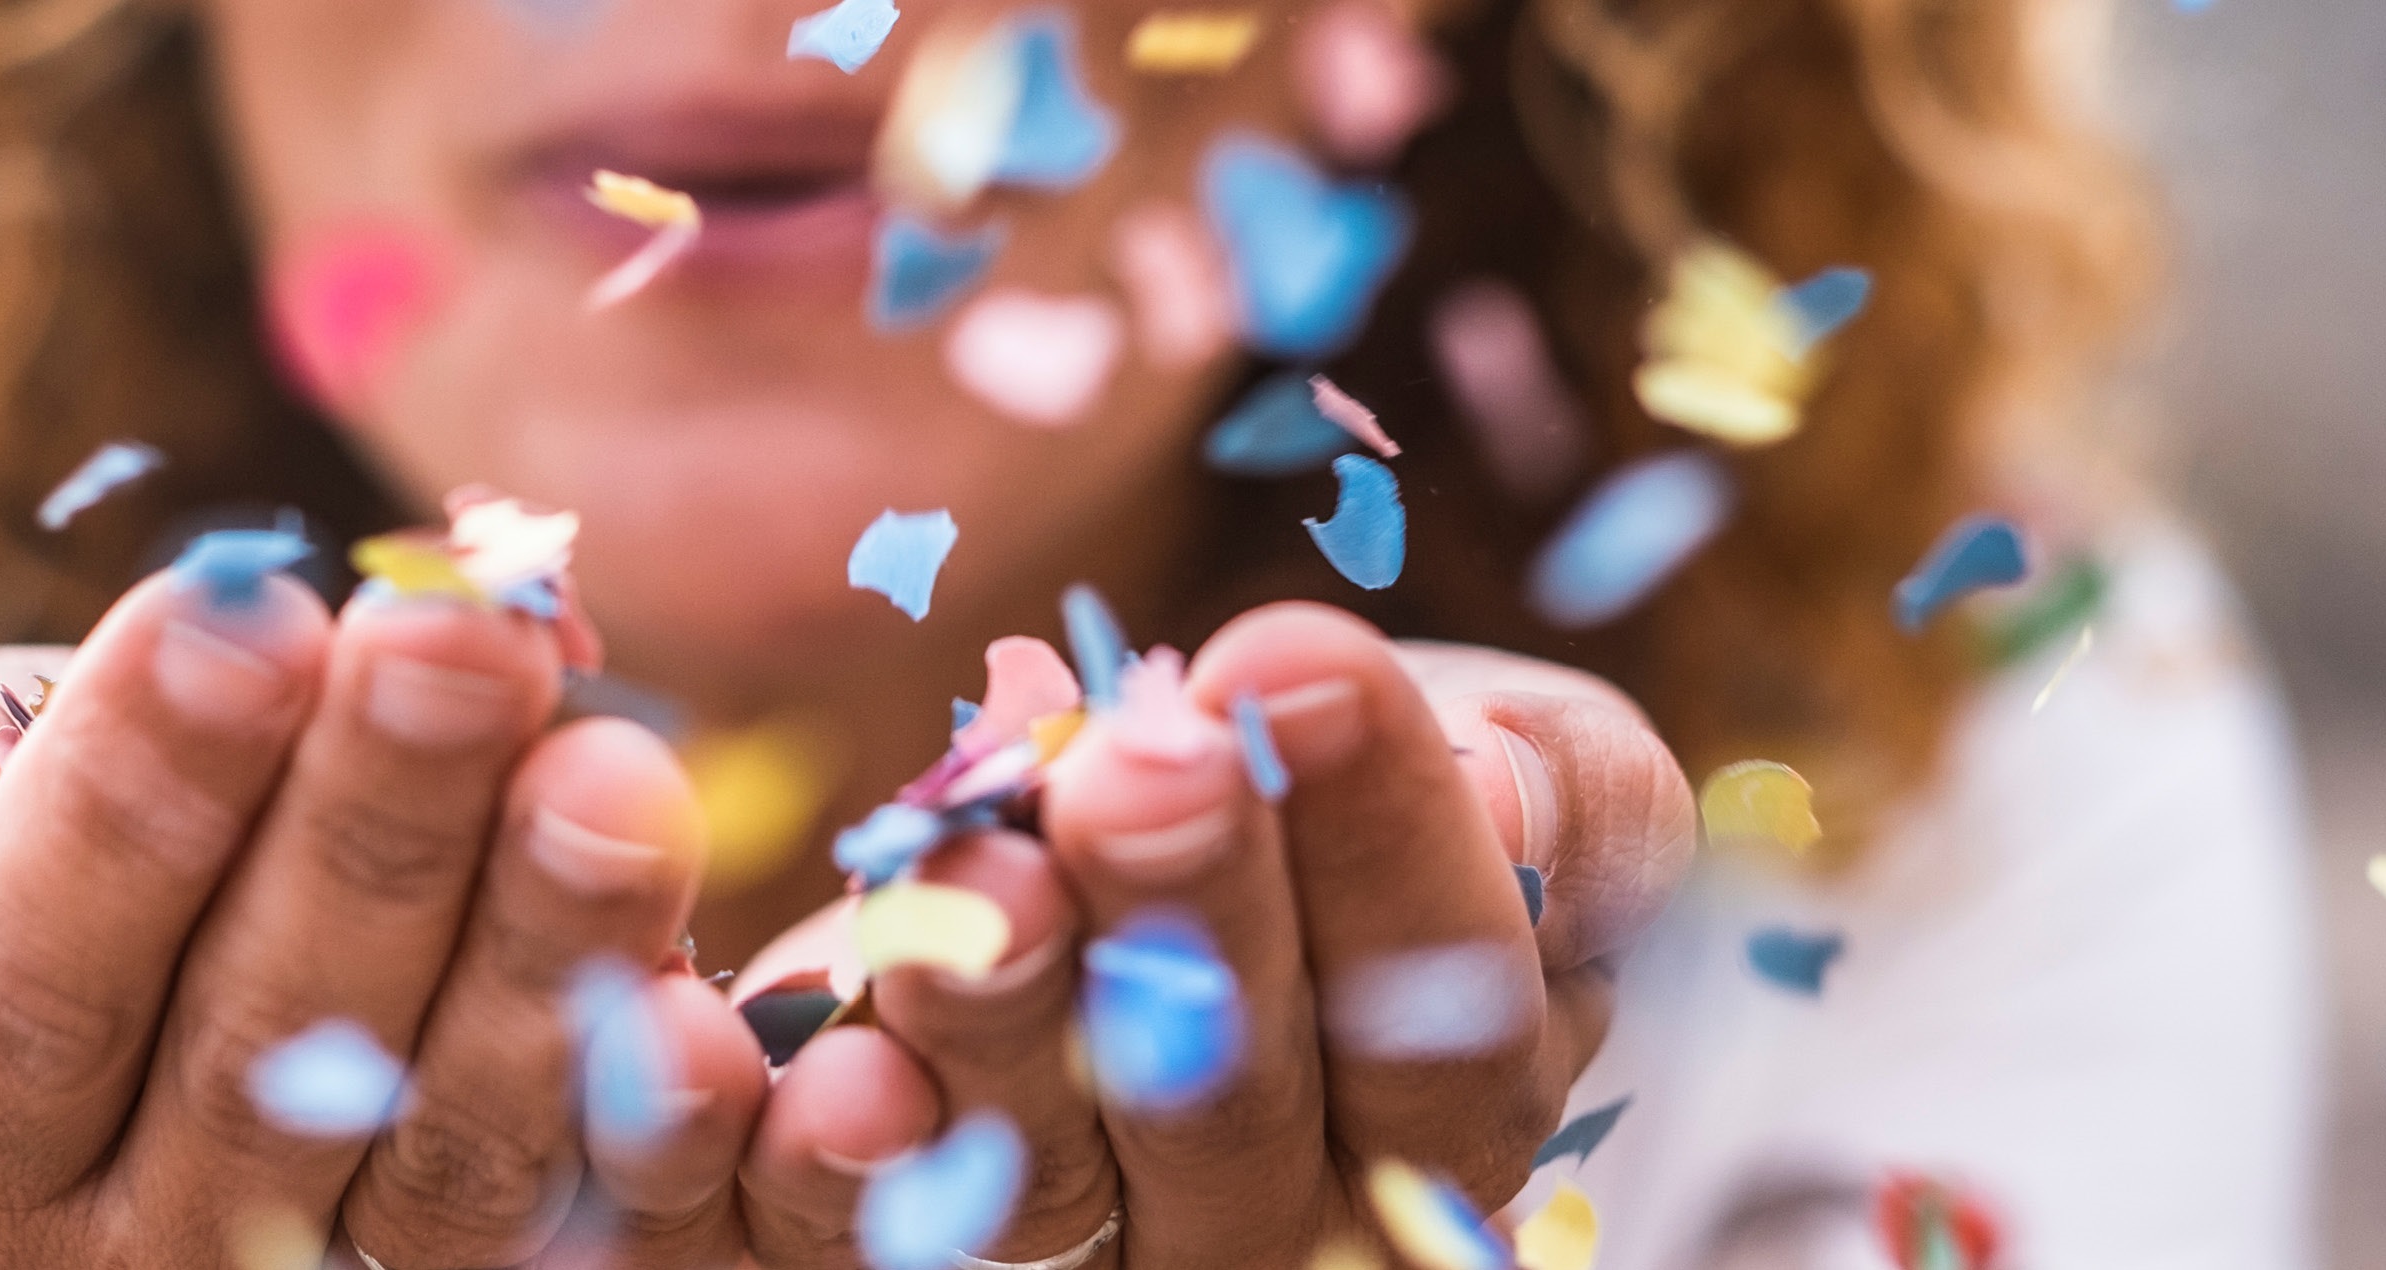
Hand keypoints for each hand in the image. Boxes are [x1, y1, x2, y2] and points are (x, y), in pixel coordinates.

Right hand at [0, 567, 769, 1267]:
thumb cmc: (47, 817)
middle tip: (461, 640)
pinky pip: (614, 1214)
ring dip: (545, 948)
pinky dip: (675, 1114)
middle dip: (372, 826)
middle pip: (262, 1048)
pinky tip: (724, 993)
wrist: (212, 910)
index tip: (241, 612)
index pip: (34, 972)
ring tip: (614, 766)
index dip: (129, 798)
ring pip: (454, 1140)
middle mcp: (152, 1238)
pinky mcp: (531, 1266)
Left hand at [735, 603, 1694, 1268]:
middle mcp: (1288, 1222)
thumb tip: (1508, 788)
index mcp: (1459, 1106)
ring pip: (1046, 1182)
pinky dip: (830, 1160)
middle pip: (1238, 1110)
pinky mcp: (914, 1245)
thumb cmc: (1359, 784)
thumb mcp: (1516, 755)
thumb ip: (1560, 791)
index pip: (1451, 1023)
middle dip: (1189, 916)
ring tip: (975, 860)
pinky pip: (858, 1243)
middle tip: (1138, 758)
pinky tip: (825, 1058)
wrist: (1158, 827)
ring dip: (1003, 1014)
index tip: (1300, 663)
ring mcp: (1099, 1259)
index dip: (1385, 848)